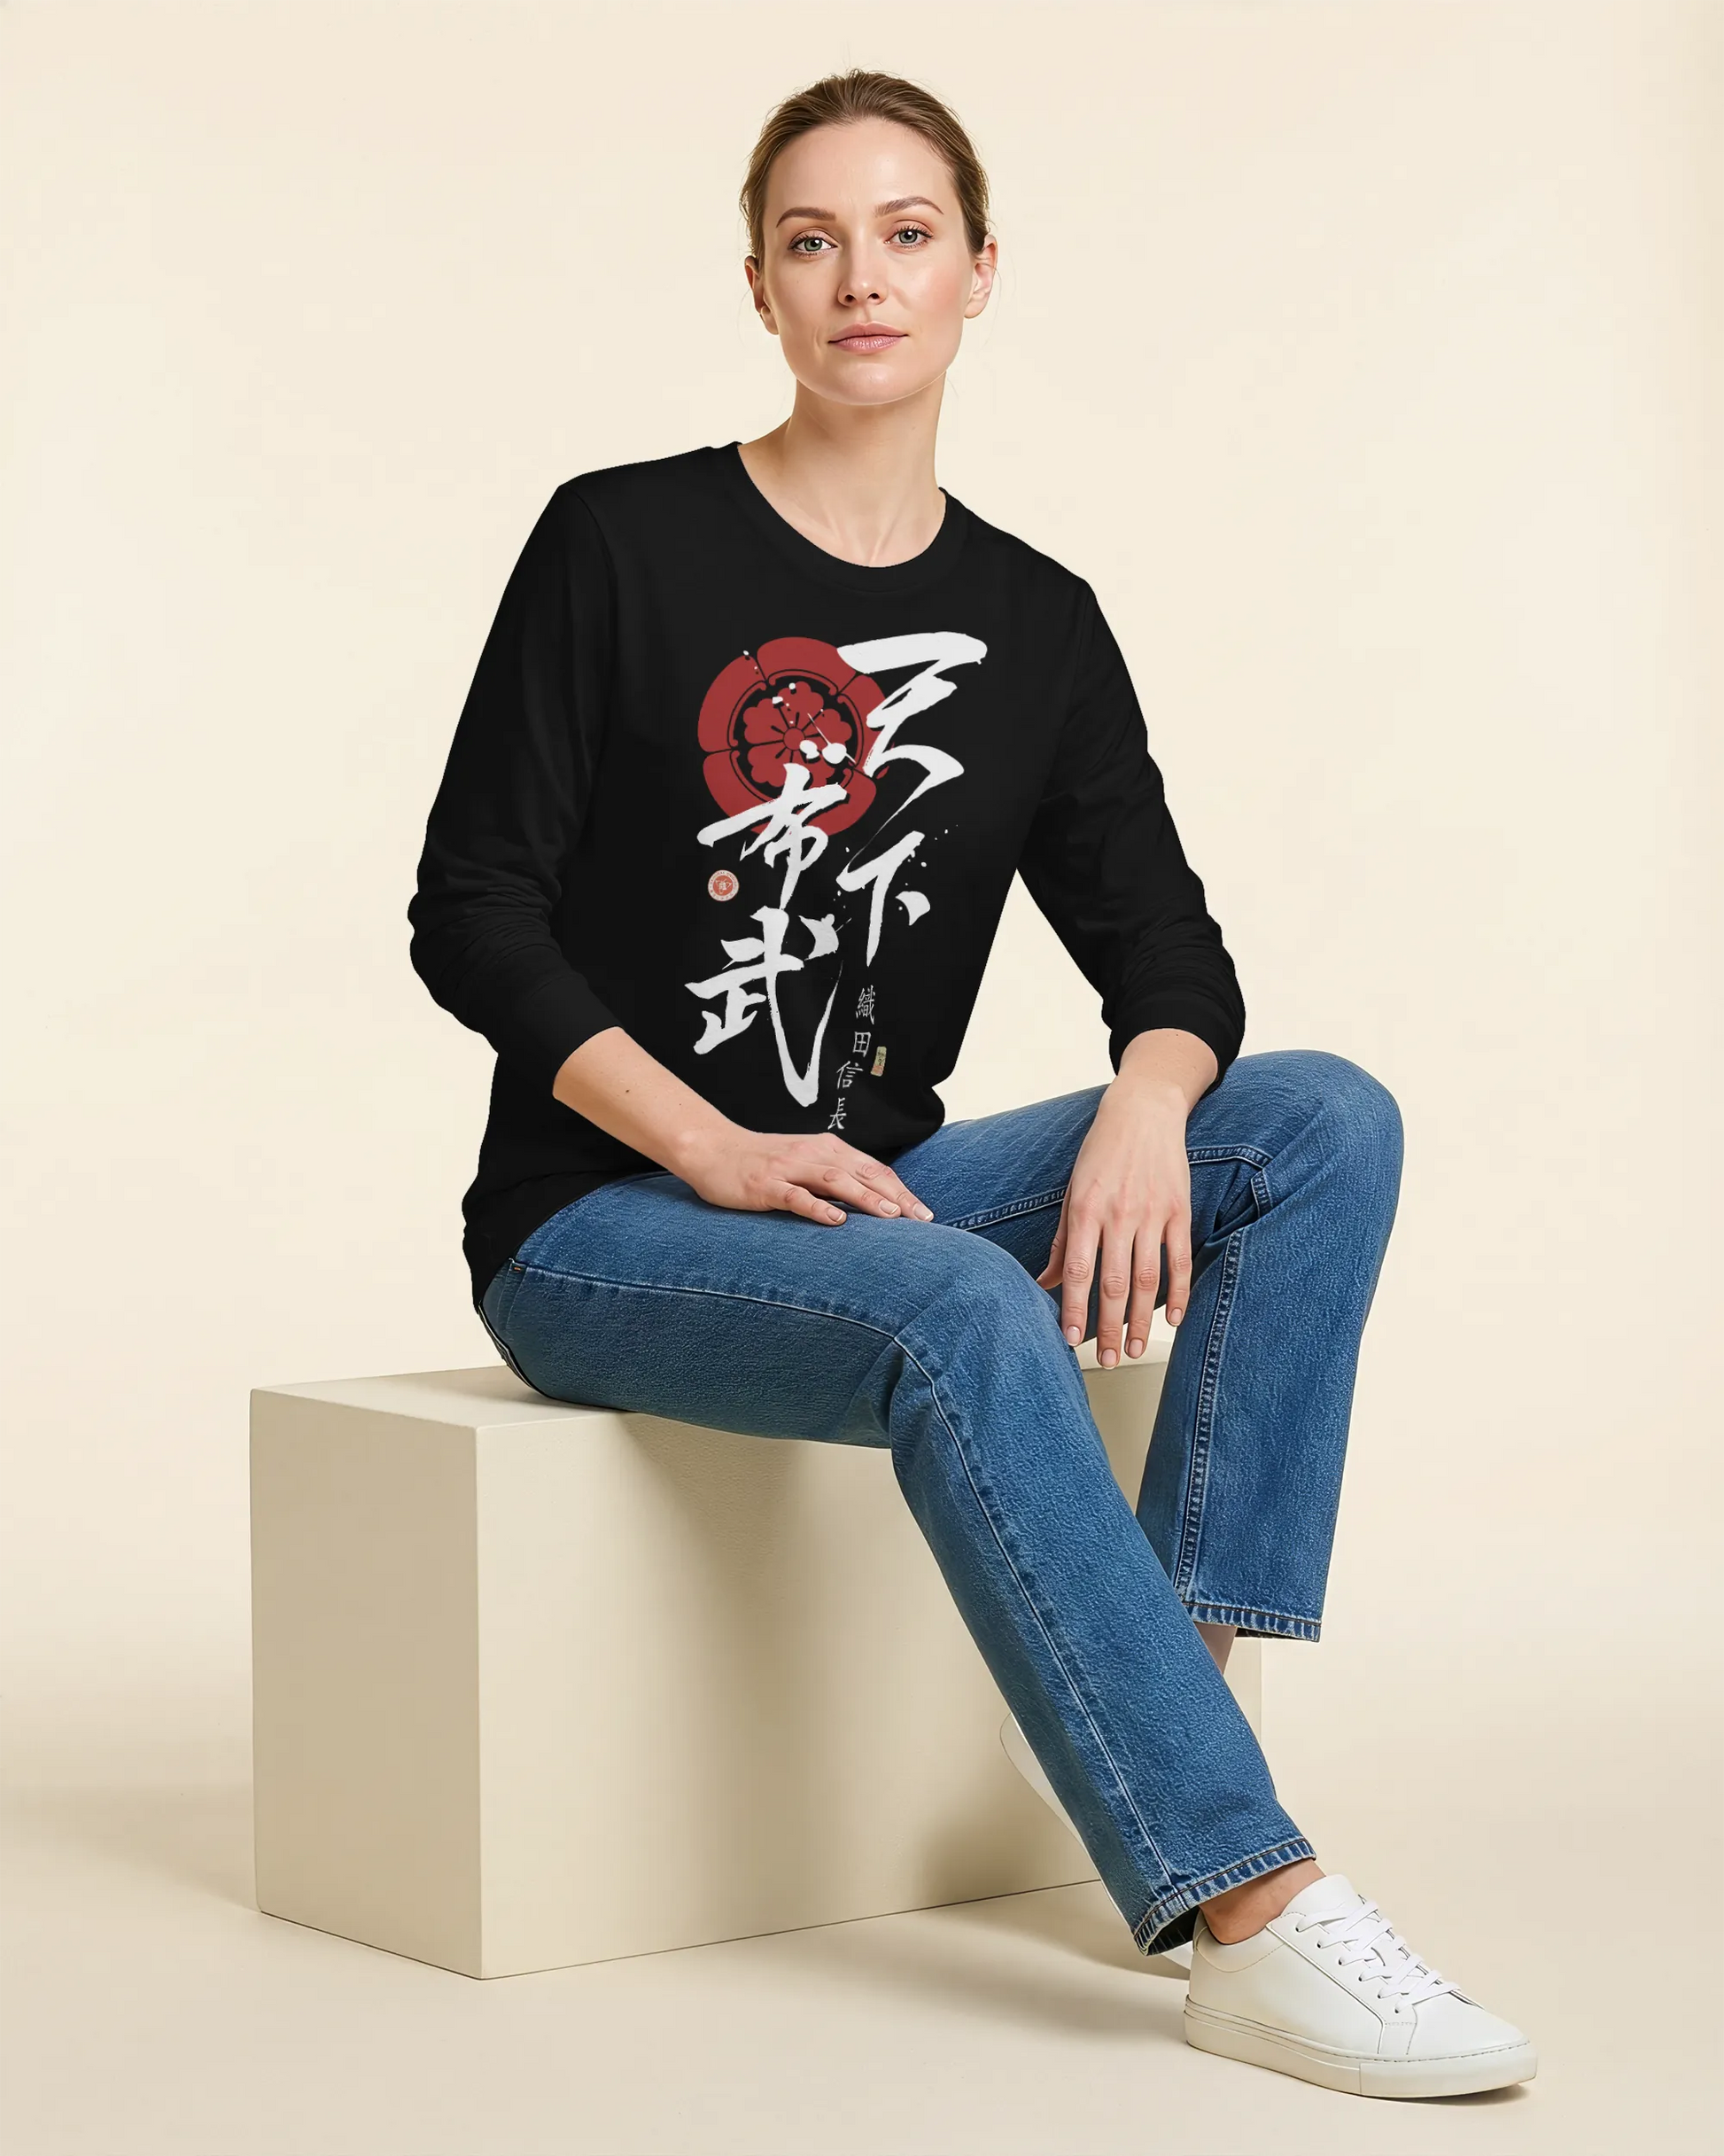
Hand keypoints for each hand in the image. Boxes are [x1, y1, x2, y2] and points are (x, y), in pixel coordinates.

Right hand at [677, 1126, 935, 1226]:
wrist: (712, 1148)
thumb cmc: (762, 1160)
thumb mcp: (805, 1162)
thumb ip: (836, 1176)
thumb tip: (875, 1200)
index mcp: (828, 1149)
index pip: (875, 1170)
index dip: (902, 1190)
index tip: (925, 1214)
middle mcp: (813, 1154)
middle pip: (863, 1174)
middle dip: (896, 1197)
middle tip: (922, 1220)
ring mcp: (789, 1169)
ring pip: (835, 1181)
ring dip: (866, 1198)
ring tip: (891, 1216)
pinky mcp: (765, 1185)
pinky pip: (795, 1196)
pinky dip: (818, 1207)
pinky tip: (836, 1220)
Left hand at [1035, 1074, 1194, 1364]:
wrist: (1143, 1112)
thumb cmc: (1101, 1153)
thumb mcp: (1072, 1192)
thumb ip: (1062, 1241)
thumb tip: (1044, 1282)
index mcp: (1086, 1210)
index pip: (1078, 1270)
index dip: (1074, 1309)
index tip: (1069, 1340)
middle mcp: (1119, 1214)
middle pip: (1113, 1283)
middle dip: (1109, 1327)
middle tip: (1108, 1360)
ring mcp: (1152, 1214)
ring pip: (1147, 1278)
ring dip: (1142, 1320)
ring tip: (1137, 1350)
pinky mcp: (1178, 1210)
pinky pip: (1180, 1259)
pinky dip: (1179, 1292)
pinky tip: (1172, 1319)